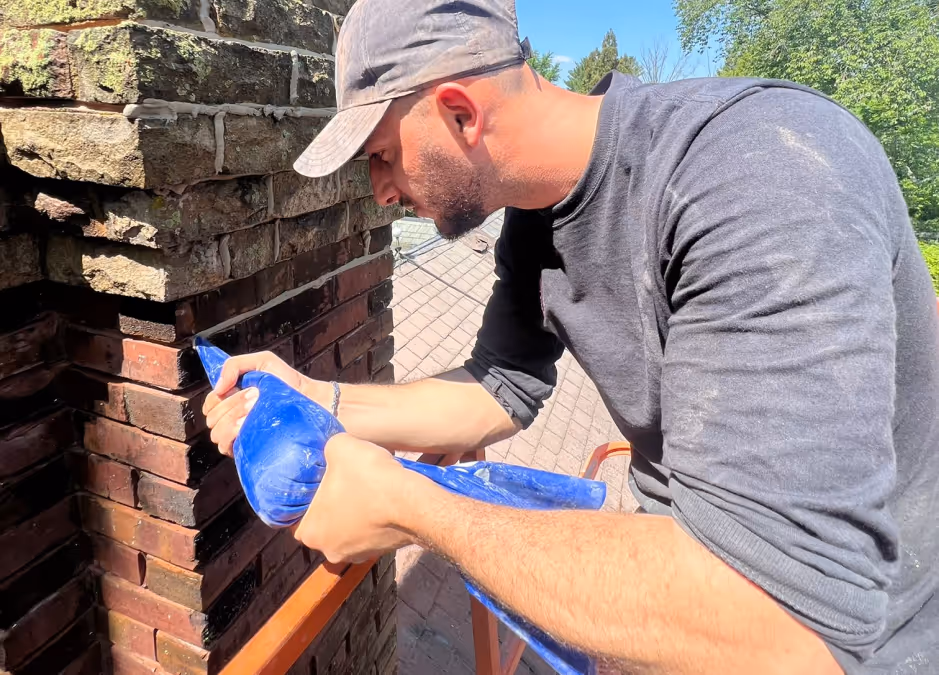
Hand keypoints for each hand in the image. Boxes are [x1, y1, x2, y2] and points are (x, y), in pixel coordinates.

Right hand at [202, 351, 319, 455]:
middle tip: (254, 397)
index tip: (238, 388)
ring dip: (232, 419)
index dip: (218, 398)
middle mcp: (232, 418)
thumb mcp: (262, 362)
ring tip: (253, 410)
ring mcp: (238, 435)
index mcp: (231, 400)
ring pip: (216, 433)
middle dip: (230, 405)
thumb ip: (234, 365)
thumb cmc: (286, 381)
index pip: (210, 403)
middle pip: (212, 418)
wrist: (307, 400)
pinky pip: (225, 447)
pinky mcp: (247, 449)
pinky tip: (246, 425)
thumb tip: (217, 388)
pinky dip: (231, 435)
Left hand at [293, 434, 420, 563]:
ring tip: (367, 488)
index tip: (318, 479)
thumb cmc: (371, 479)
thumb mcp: (341, 447)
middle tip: (343, 480)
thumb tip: (332, 447)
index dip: (306, 494)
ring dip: (354, 511)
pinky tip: (382, 499)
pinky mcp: (380, 551)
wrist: (414, 504)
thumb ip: (329, 447)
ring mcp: (357, 555)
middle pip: (323, 521)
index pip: (295, 514)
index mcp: (310, 532)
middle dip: (332, 502)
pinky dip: (373, 518)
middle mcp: (329, 550)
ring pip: (347, 527)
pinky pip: (370, 531)